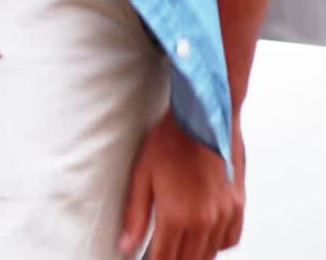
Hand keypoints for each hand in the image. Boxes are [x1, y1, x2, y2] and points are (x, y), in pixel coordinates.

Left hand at [120, 113, 245, 259]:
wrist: (203, 119)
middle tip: (160, 255)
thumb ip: (135, 216)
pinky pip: (230, 239)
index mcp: (177, 215)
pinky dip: (217, 244)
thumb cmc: (171, 142)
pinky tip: (204, 238)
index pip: (165, 258)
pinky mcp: (238, 205)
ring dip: (194, 256)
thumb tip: (126, 244)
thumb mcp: (142, 176)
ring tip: (179, 250)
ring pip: (211, 254)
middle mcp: (204, 220)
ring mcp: (225, 214)